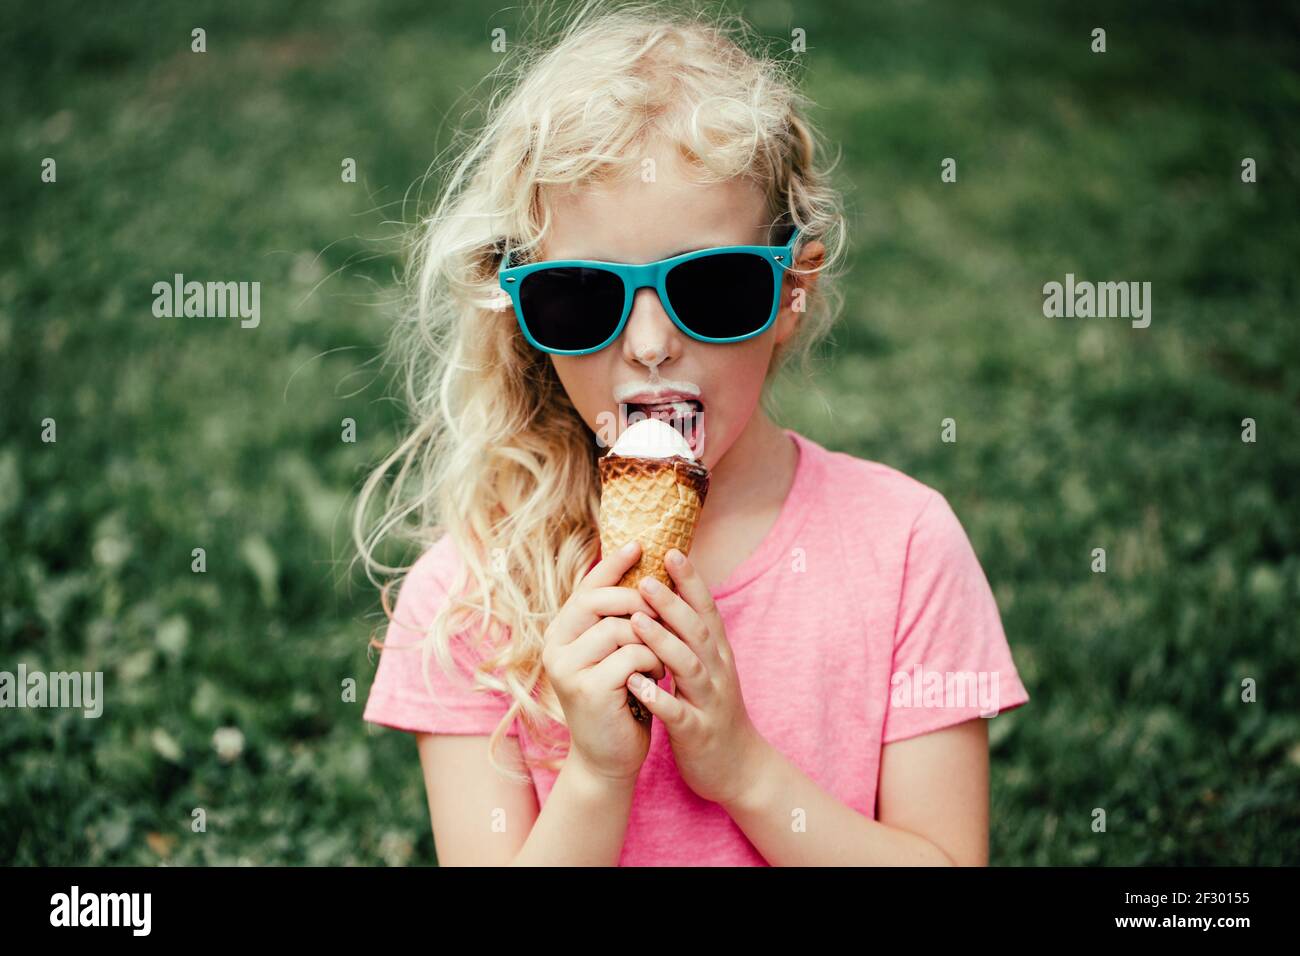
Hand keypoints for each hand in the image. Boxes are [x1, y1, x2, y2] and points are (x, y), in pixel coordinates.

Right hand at [542, 540, 665, 784]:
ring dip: (652, 641)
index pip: (586, 587)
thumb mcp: (613, 653)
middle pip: (599, 601)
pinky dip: (653, 663)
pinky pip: (632, 655)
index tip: (640, 544)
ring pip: (621, 628)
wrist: (609, 757)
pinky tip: (656, 679)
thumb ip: (616, 618)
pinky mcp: (587, 689)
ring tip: (659, 661)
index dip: (612, 564)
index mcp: (560, 633)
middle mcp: (555, 647)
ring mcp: (567, 668)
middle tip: (662, 615)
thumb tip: (638, 567)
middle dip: (638, 601)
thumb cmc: (618, 699)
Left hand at [625, 549, 767, 805]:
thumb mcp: (707, 668)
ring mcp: (709, 702)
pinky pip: (678, 713)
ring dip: (663, 643)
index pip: (706, 610)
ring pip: (688, 667)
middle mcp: (717, 672)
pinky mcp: (698, 733)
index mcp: (717, 654)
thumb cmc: (713, 711)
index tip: (671, 551)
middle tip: (647, 579)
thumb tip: (669, 596)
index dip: (691, 581)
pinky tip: (636, 685)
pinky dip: (659, 698)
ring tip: (636, 622)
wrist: (739, 768)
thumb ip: (691, 636)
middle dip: (673, 604)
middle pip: (697, 631)